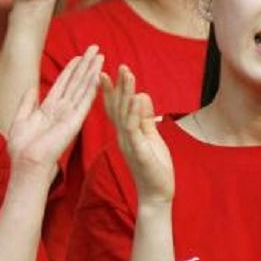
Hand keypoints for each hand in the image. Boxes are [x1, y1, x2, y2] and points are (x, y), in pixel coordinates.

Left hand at [7, 45, 102, 178]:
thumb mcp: (20, 119)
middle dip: (85, 65)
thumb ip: (27, 102)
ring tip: (99, 55)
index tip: (79, 56)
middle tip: (95, 48)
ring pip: (83, 88)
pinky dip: (91, 86)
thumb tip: (31, 87)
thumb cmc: (21, 148)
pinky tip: (97, 73)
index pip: (63, 84)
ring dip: (91, 71)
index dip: (71, 69)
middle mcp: (62, 110)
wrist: (26, 163)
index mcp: (49, 109)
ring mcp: (70, 115)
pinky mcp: (74, 121)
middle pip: (76, 82)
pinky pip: (85, 101)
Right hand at [101, 65, 173, 204]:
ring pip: (124, 113)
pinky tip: (138, 97)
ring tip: (126, 73)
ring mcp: (129, 143)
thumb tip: (142, 95)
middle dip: (116, 85)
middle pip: (116, 106)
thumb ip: (146, 118)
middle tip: (114, 66)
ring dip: (125, 92)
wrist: (157, 194)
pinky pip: (134, 128)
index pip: (115, 108)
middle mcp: (122, 136)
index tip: (104, 73)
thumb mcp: (151, 137)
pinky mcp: (138, 150)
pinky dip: (136, 112)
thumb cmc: (154, 167)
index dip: (110, 91)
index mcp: (125, 133)